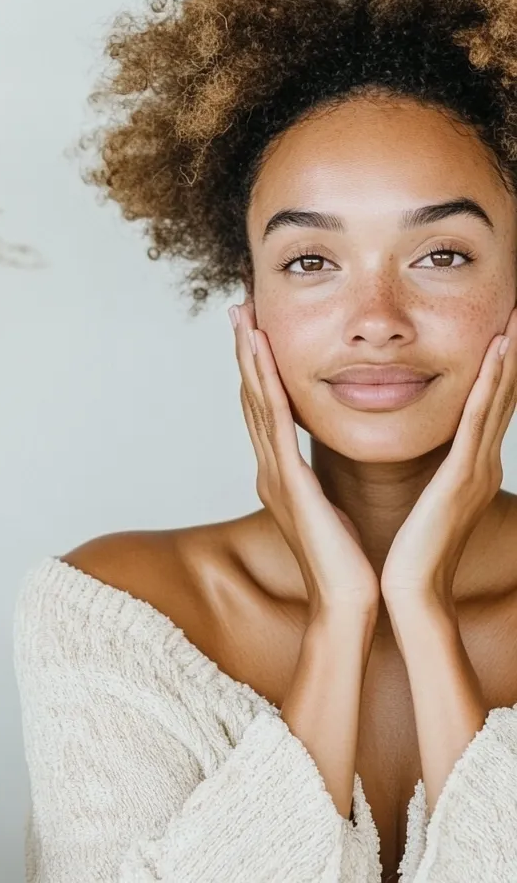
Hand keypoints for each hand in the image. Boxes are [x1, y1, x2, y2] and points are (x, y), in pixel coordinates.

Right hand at [231, 301, 379, 613]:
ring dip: (248, 358)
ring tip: (243, 319)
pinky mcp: (288, 478)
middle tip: (238, 310)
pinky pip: (274, 421)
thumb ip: (321, 483)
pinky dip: (264, 383)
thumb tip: (322, 470)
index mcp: (281, 475)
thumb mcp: (331, 510)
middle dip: (244, 353)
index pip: (266, 411)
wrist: (347, 601)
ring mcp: (273, 473)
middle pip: (252, 398)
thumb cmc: (347, 561)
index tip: (255, 333)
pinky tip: (260, 354)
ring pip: (257, 402)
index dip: (257, 370)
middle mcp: (269, 468)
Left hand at [381, 307, 516, 607]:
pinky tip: (497, 352)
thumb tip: (411, 453)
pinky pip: (478, 421)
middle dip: (509, 354)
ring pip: (495, 399)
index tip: (499, 330)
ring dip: (507, 357)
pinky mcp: (462, 476)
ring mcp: (475, 469)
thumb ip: (423, 473)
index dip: (495, 368)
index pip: (483, 406)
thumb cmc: (406, 550)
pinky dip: (490, 384)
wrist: (407, 592)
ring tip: (514, 318)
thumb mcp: (419, 499)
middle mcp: (478, 463)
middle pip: (498, 395)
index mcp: (465, 468)